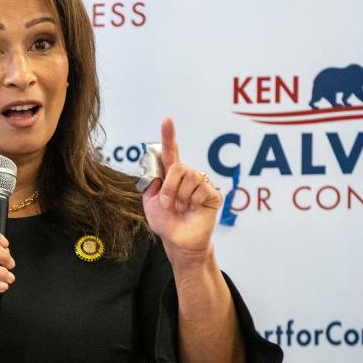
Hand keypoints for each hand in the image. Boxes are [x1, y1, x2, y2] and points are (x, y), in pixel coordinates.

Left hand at [142, 117, 222, 263]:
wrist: (178, 242)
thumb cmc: (165, 222)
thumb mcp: (150, 202)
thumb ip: (152, 183)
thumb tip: (159, 171)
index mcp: (171, 176)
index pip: (170, 152)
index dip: (168, 136)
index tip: (167, 119)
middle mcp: (187, 176)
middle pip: (178, 166)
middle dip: (169, 187)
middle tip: (169, 204)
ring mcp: (201, 184)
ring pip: (189, 177)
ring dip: (180, 196)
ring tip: (182, 208)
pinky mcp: (213, 194)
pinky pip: (201, 189)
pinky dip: (193, 201)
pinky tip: (194, 209)